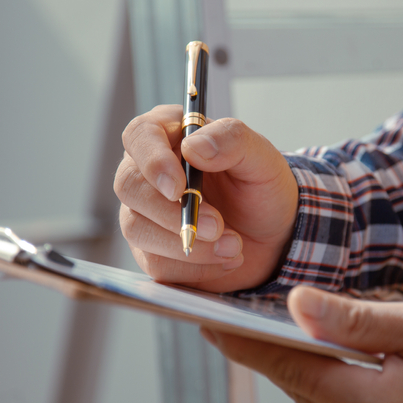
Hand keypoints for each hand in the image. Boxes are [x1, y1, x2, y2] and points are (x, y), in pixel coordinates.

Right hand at [115, 105, 298, 292]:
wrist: (274, 236)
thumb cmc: (262, 188)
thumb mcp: (262, 158)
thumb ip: (233, 141)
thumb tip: (194, 146)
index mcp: (171, 135)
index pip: (140, 136)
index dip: (153, 161)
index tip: (179, 188)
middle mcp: (149, 172)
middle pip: (128, 186)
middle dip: (172, 213)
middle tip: (217, 226)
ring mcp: (145, 213)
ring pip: (137, 228)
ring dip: (186, 245)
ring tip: (234, 246)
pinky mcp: (151, 250)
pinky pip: (155, 263)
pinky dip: (194, 267)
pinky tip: (225, 259)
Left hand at [203, 286, 402, 402]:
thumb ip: (353, 320)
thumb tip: (296, 305)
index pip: (291, 369)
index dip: (245, 343)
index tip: (209, 322)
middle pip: (301, 388)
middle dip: (273, 351)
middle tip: (241, 316)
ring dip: (305, 369)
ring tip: (285, 331)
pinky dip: (332, 389)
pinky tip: (332, 362)